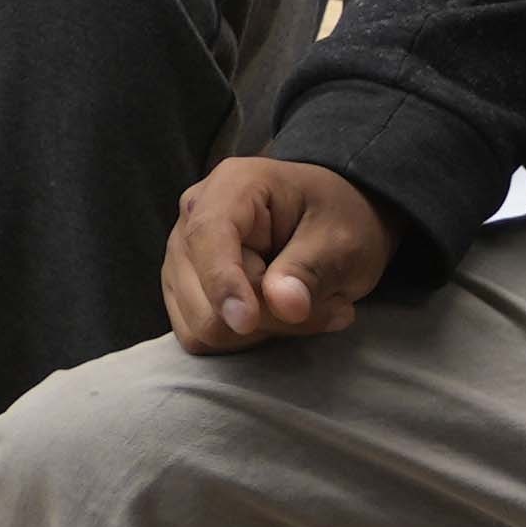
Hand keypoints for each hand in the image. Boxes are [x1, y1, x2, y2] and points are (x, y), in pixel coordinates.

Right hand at [164, 155, 389, 352]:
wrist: (329, 224)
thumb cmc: (335, 219)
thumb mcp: (342, 239)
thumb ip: (310, 269)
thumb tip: (284, 305)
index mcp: (232, 186)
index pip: (209, 235)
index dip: (223, 281)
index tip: (246, 321)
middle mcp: (193, 218)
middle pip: (206, 296)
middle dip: (268, 316)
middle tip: (324, 302)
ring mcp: (182, 257)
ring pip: (204, 325)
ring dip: (264, 330)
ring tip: (306, 305)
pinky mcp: (184, 292)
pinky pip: (203, 338)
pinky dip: (247, 340)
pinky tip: (279, 317)